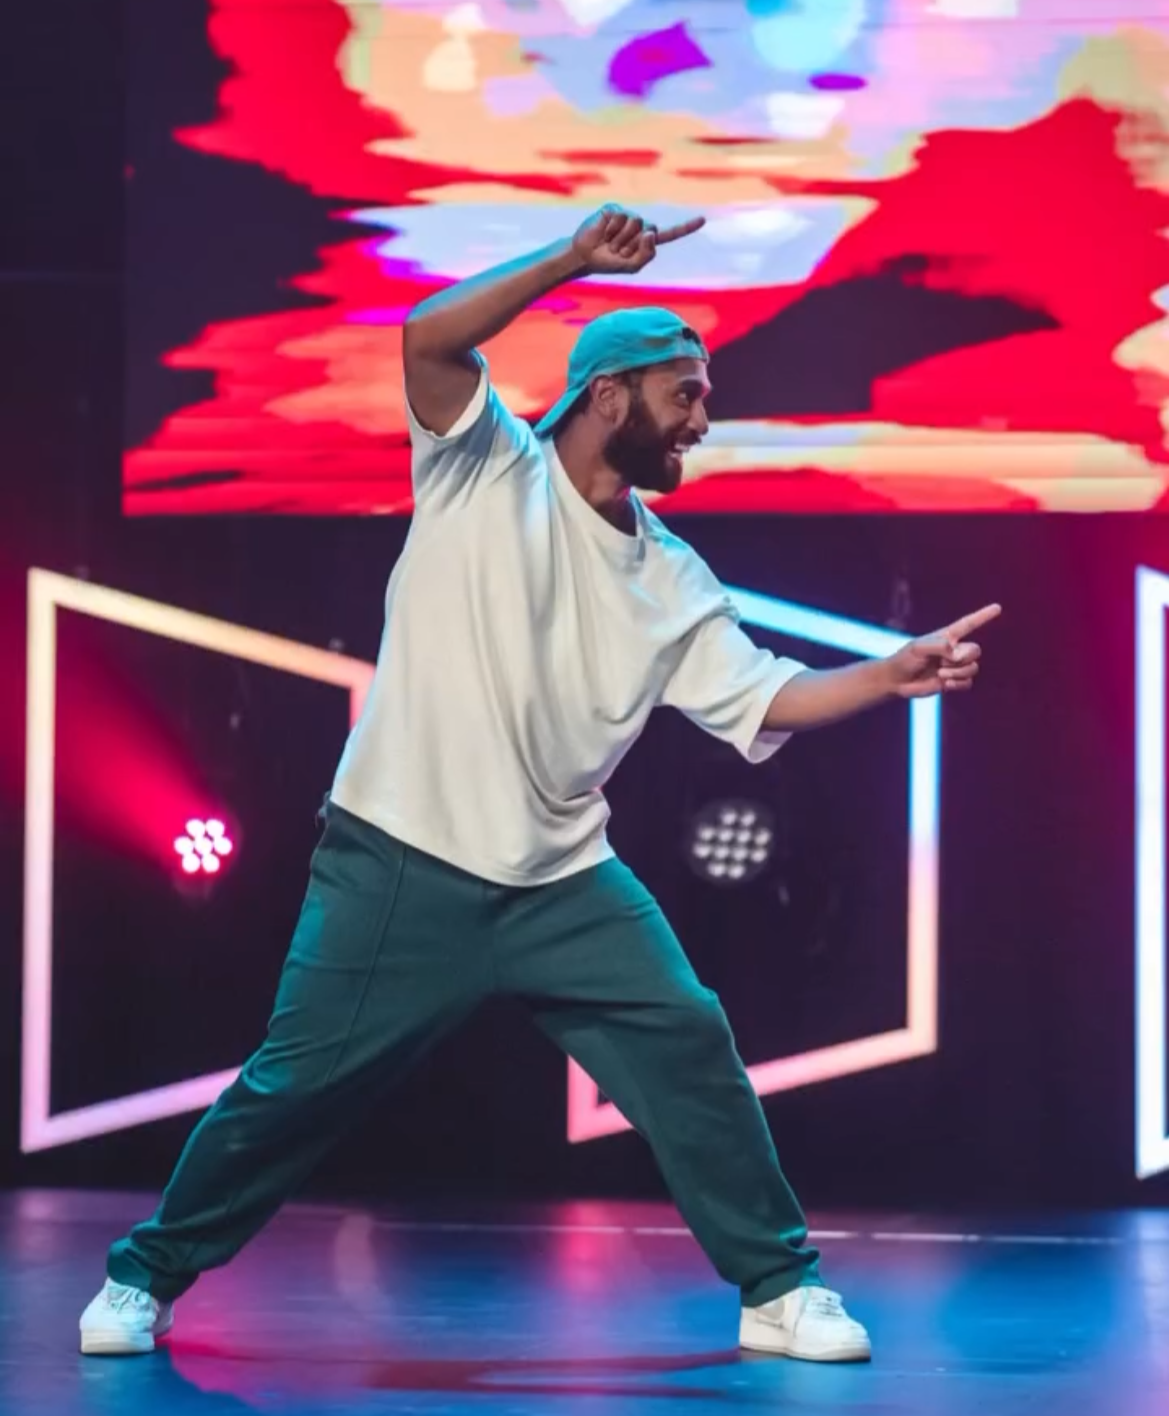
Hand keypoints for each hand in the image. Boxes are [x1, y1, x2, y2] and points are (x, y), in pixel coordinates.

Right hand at [571, 204, 705, 274]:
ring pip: (637, 223)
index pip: (669, 235)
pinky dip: (612, 230)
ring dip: (622, 239)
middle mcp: (640, 226)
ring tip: (611, 244)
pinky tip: (603, 234)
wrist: (585, 257)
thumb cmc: (608, 262)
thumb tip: (651, 231)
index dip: (685, 228)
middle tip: (619, 251)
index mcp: (646, 241)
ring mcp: (627, 215)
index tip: (703, 220)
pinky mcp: (614, 209)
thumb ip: (647, 254)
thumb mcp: (632, 266)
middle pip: (650, 230)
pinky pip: (621, 217)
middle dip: (634, 245)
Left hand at [887, 603, 1001, 698]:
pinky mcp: (953, 681)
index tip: (997, 607)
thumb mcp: (918, 647)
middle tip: (942, 662)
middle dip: (962, 658)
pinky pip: (968, 682)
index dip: (983, 616)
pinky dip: (958, 683)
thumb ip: (939, 646)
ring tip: (940, 673)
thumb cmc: (905, 659)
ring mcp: (954, 666)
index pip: (968, 624)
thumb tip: (957, 653)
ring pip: (973, 668)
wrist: (897, 680)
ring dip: (957, 672)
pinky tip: (945, 683)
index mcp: (947, 636)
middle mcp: (954, 649)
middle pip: (975, 650)